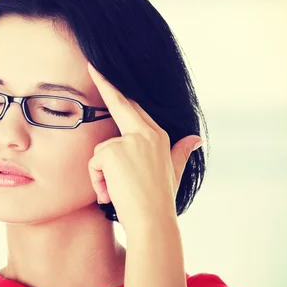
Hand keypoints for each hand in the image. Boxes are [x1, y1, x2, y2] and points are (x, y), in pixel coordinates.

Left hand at [87, 62, 202, 230]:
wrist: (153, 222)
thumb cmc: (160, 200)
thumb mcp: (173, 172)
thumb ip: (181, 152)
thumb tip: (196, 138)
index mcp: (158, 136)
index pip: (135, 108)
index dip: (121, 92)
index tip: (106, 74)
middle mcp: (146, 133)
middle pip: (121, 105)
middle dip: (105, 84)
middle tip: (91, 65)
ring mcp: (131, 140)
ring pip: (100, 150)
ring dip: (101, 174)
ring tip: (115, 192)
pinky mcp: (114, 150)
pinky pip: (94, 163)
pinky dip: (97, 181)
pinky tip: (109, 193)